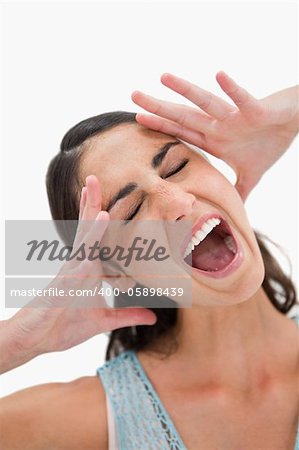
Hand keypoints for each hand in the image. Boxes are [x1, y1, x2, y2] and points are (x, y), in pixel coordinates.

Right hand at [1, 175, 155, 373]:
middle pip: (87, 229)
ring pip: (82, 241)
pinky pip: (75, 265)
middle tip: (94, 177)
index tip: (115, 198)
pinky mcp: (62, 286)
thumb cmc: (64, 326)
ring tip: (98, 198)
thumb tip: (152, 316)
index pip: (100, 239)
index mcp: (89, 269)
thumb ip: (128, 315)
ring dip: (90, 219)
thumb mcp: (103, 321)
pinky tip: (94, 237)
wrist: (36, 341)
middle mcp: (80, 265)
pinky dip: (86, 251)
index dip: (104, 218)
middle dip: (92, 203)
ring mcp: (70, 273)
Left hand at [132, 72, 298, 200]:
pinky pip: (242, 100)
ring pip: (206, 103)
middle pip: (184, 116)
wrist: (294, 121)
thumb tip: (234, 211)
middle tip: (133, 95)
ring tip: (163, 78)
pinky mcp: (255, 111)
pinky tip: (218, 75)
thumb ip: (239, 190)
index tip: (137, 119)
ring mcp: (235, 118)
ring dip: (186, 91)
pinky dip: (232, 89)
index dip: (161, 126)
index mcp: (216, 140)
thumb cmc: (269, 142)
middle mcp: (219, 126)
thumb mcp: (251, 173)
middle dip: (160, 107)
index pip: (182, 132)